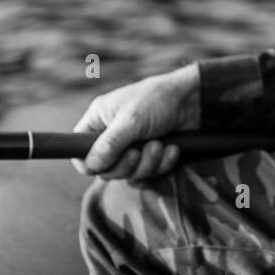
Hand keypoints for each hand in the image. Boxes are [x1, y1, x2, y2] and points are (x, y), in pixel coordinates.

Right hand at [71, 63, 200, 183]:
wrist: (195, 100)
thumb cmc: (159, 100)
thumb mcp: (132, 120)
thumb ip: (110, 144)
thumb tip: (91, 166)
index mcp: (99, 120)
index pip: (79, 150)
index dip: (88, 163)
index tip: (103, 166)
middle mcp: (112, 134)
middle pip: (105, 169)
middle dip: (126, 165)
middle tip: (138, 152)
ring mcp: (131, 146)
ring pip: (128, 174)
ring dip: (147, 164)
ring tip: (159, 145)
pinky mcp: (150, 155)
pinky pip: (147, 174)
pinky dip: (161, 165)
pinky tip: (172, 149)